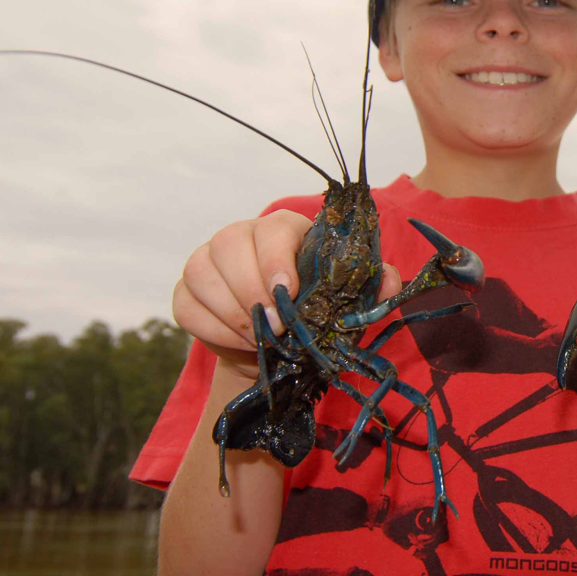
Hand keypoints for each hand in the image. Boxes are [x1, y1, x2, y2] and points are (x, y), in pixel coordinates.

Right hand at [172, 210, 401, 370]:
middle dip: (251, 290)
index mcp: (284, 230)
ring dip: (230, 312)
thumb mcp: (348, 300)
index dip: (276, 258)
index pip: (274, 228)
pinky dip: (210, 327)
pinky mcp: (186, 290)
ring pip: (202, 271)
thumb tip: (391, 282)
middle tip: (274, 326)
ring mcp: (208, 260)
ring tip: (260, 338)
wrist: (279, 348)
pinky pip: (185, 303)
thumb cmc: (316, 312)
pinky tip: (238, 342)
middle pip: (230, 244)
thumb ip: (373, 285)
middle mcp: (241, 236)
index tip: (287, 292)